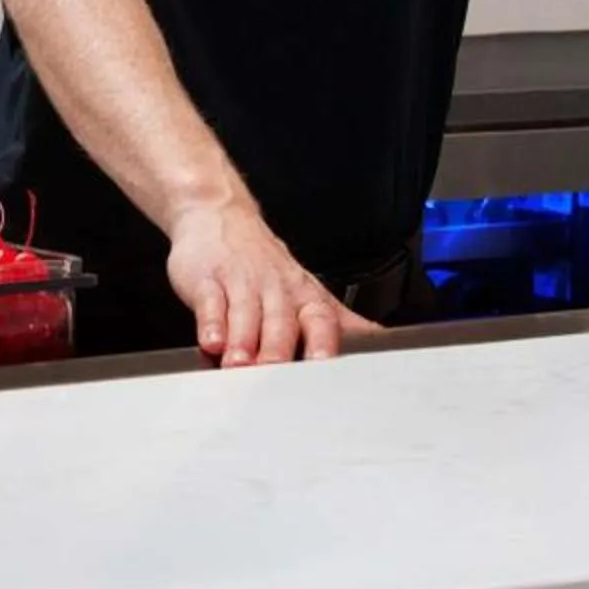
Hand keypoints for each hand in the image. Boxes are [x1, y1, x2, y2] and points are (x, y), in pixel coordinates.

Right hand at [165, 198, 374, 365]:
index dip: (324, 343)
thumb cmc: (265, 264)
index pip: (321, 321)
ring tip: (239, 365)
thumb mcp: (307, 289)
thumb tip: (382, 342)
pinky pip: (210, 303)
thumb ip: (342, 322)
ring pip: (245, 315)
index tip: (325, 365)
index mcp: (304, 297)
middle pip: (280, 323)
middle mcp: (276, 290)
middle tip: (275, 373)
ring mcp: (241, 283)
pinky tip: (211, 342)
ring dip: (243, 342)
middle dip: (278, 350)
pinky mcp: (207, 279)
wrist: (218, 214)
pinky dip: (210, 323)